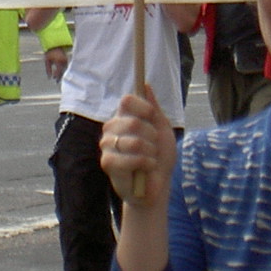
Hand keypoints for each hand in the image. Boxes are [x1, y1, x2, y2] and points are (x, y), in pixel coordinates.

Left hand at [44, 46, 69, 81]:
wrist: (55, 45)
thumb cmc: (49, 53)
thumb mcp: (47, 61)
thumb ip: (48, 70)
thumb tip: (49, 78)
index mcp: (58, 61)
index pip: (59, 71)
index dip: (57, 76)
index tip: (55, 80)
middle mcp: (63, 61)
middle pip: (63, 71)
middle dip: (60, 76)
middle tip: (57, 82)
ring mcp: (66, 60)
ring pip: (65, 69)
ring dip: (62, 74)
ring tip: (58, 78)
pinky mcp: (66, 59)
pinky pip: (65, 67)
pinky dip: (63, 70)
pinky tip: (60, 73)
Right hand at [100, 86, 174, 206]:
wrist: (157, 186)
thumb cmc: (159, 158)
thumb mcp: (162, 130)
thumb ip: (154, 109)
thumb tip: (146, 84)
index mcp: (124, 117)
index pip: (127, 100)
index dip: (143, 107)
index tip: (153, 117)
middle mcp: (112, 128)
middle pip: (133, 121)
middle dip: (152, 136)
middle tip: (154, 147)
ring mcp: (107, 145)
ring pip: (134, 141)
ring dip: (151, 152)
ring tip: (151, 159)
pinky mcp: (107, 162)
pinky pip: (130, 158)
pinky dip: (146, 164)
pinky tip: (147, 168)